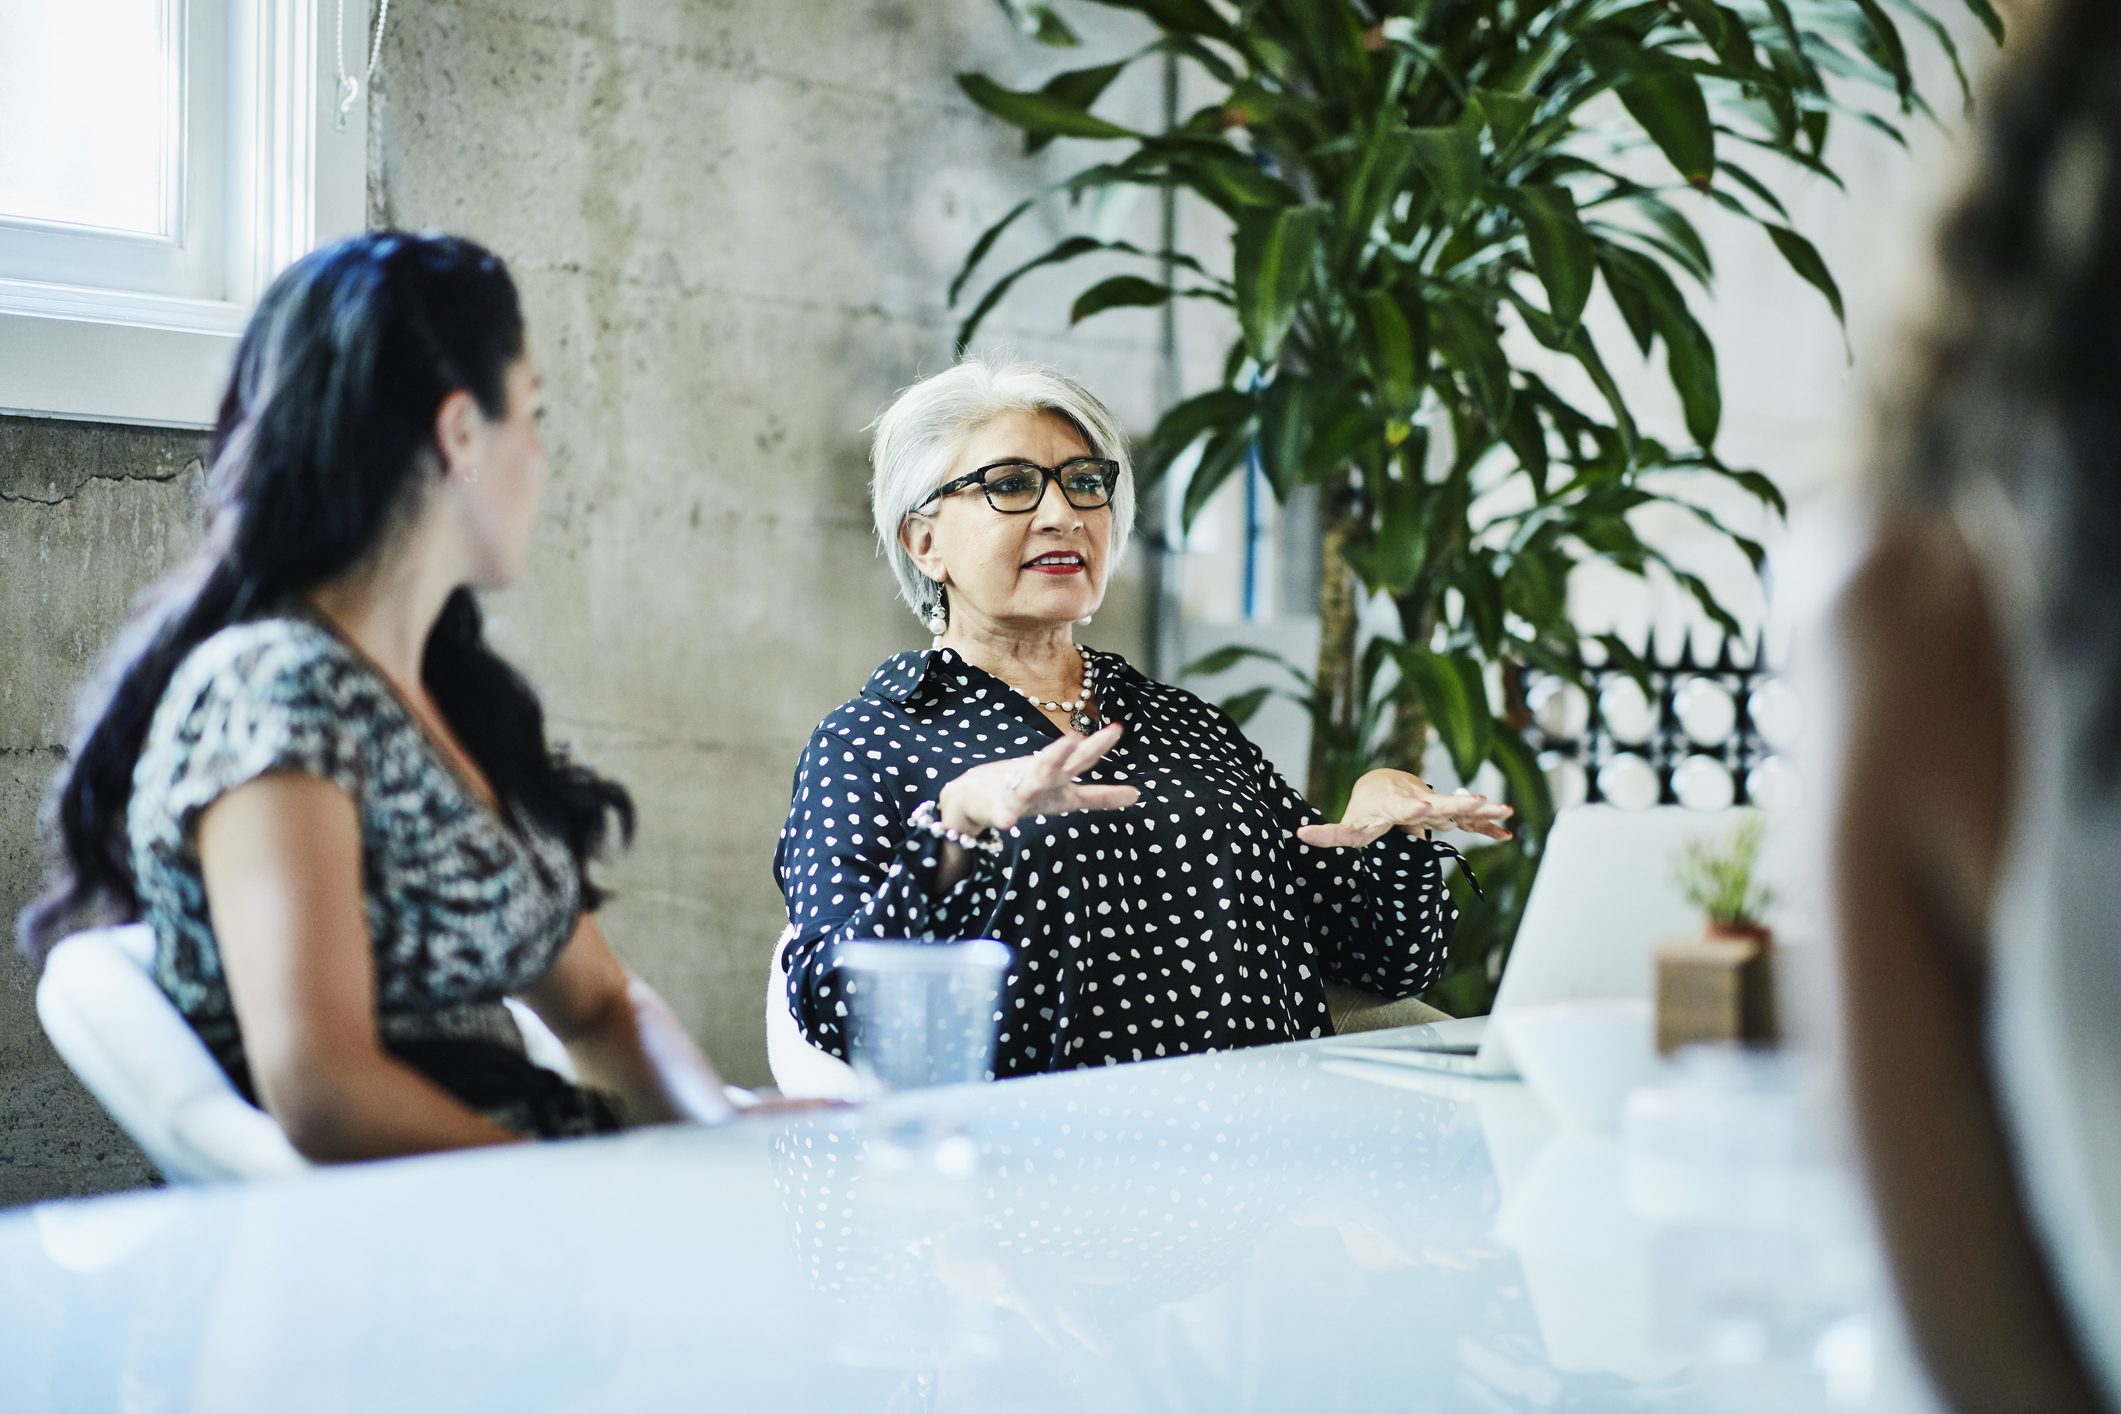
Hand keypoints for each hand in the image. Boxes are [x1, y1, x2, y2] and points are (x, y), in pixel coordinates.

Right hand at [936, 722, 1139, 835]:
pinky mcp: (999, 807)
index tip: (1117, 730)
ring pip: (1031, 782)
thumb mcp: (1065, 796)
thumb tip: (1137, 796)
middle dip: (1065, 752)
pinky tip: (1007, 822)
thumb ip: (1097, 796)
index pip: (1083, 762)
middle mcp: (1041, 780)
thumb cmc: (1026, 790)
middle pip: (1056, 764)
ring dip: (1033, 779)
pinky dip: (1005, 816)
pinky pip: (1003, 814)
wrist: (975, 795)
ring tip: (1040, 777)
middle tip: (1076, 736)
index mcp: (1059, 780)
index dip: (1098, 747)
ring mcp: (1020, 792)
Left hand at [1294, 768, 1513, 847]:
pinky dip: (1486, 826)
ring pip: (1461, 809)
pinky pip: (1469, 821)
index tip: (1427, 808)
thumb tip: (1298, 835)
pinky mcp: (1447, 815)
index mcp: (1399, 806)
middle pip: (1442, 805)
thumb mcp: (1348, 825)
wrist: (1382, 785)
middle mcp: (1422, 803)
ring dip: (1483, 812)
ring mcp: (1437, 808)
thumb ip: (1328, 833)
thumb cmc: (1365, 809)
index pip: (1408, 808)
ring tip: (1507, 814)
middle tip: (1481, 803)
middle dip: (1461, 804)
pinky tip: (1507, 833)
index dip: (1417, 808)